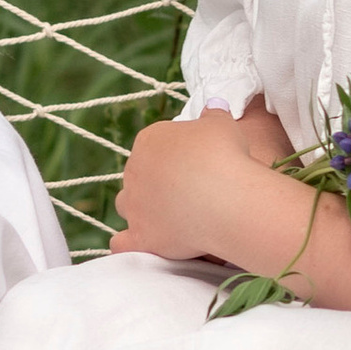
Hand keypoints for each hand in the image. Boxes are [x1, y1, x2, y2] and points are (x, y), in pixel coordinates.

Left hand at [109, 104, 293, 260]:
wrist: (228, 197)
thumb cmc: (226, 155)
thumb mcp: (223, 125)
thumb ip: (214, 114)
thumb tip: (214, 105)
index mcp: (150, 140)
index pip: (155, 145)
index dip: (176, 155)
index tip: (197, 164)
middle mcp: (134, 171)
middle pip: (140, 175)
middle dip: (158, 182)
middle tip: (189, 190)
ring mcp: (134, 206)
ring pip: (127, 205)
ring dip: (142, 209)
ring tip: (171, 216)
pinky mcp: (141, 237)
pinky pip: (122, 243)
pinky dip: (128, 244)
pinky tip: (143, 243)